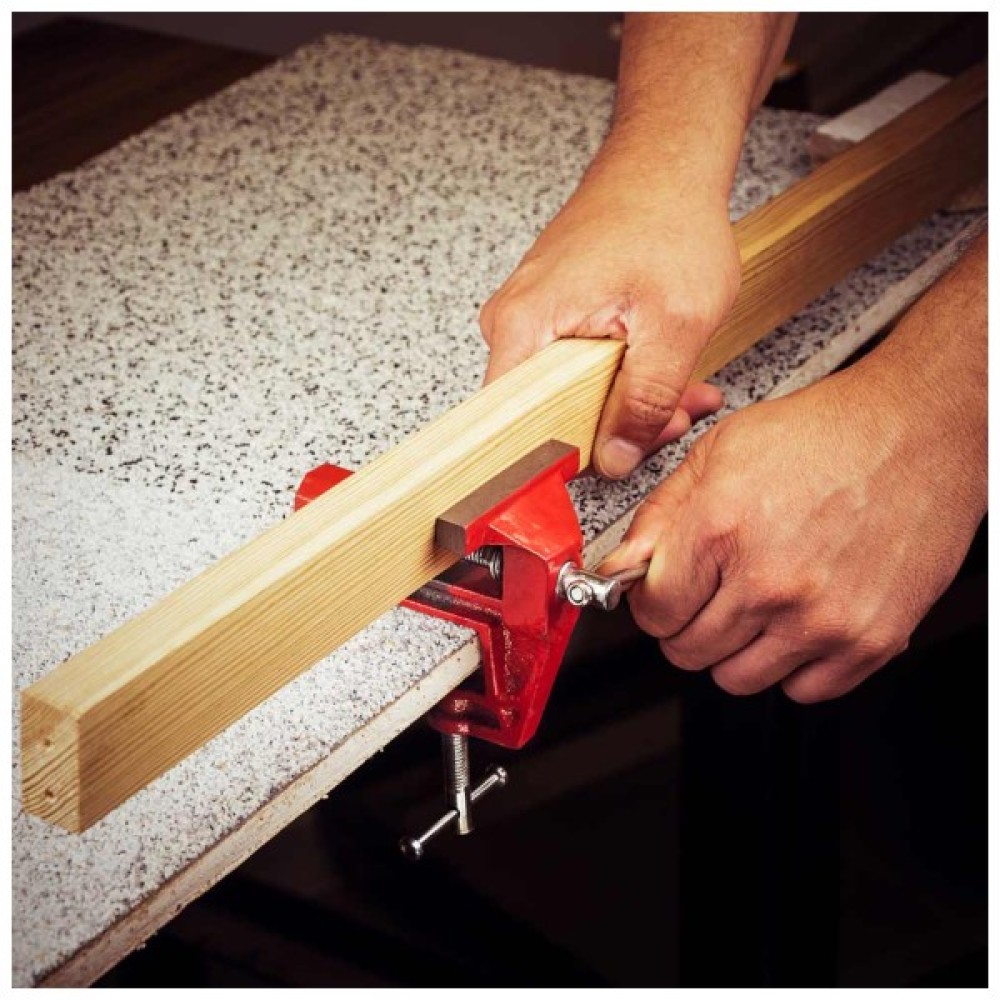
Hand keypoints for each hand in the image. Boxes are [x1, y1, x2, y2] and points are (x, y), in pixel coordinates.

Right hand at [480, 150, 739, 477]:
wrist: (665, 162)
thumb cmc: (667, 218)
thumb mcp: (675, 324)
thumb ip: (644, 400)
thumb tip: (615, 460)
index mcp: (525, 327)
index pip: (514, 429)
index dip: (560, 461)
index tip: (604, 469)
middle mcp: (512, 325)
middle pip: (548, 415)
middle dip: (617, 429)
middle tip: (672, 417)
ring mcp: (529, 320)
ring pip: (570, 395)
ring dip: (627, 402)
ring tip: (680, 389)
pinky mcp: (549, 316)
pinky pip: (577, 369)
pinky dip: (622, 376)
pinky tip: (662, 368)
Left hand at [599, 363, 985, 702]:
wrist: (917, 432)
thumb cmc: (824, 434)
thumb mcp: (719, 451)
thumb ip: (660, 514)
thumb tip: (623, 566)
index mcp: (722, 529)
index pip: (653, 612)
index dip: (651, 602)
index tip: (663, 593)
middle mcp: (770, 581)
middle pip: (688, 651)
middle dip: (686, 625)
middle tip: (708, 595)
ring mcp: (821, 618)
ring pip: (738, 679)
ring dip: (735, 650)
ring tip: (754, 606)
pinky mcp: (869, 640)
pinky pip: (804, 691)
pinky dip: (793, 666)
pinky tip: (796, 622)